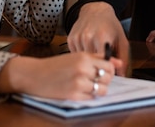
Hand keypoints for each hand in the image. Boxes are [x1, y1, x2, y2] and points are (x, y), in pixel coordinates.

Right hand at [0, 52, 122, 99]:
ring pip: (101, 91)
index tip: (104, 72)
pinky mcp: (73, 95)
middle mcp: (83, 69)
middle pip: (108, 79)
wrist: (35, 74)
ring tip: (88, 86)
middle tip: (95, 80)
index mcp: (84, 57)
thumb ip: (98, 58)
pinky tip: (80, 91)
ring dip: (98, 90)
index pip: (109, 66)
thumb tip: (119, 63)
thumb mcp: (76, 56)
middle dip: (104, 81)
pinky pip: (91, 99)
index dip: (110, 71)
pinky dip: (89, 96)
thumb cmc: (56, 65)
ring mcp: (78, 83)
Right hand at [66, 2, 129, 75]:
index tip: (108, 69)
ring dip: (88, 60)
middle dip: (97, 64)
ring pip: (83, 60)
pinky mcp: (71, 39)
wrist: (96, 10)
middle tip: (102, 61)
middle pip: (91, 62)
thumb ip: (123, 57)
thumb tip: (122, 74)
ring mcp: (78, 38)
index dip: (105, 67)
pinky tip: (87, 47)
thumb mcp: (121, 39)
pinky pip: (75, 54)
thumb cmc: (110, 25)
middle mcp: (87, 37)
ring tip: (95, 51)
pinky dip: (82, 54)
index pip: (102, 62)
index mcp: (101, 37)